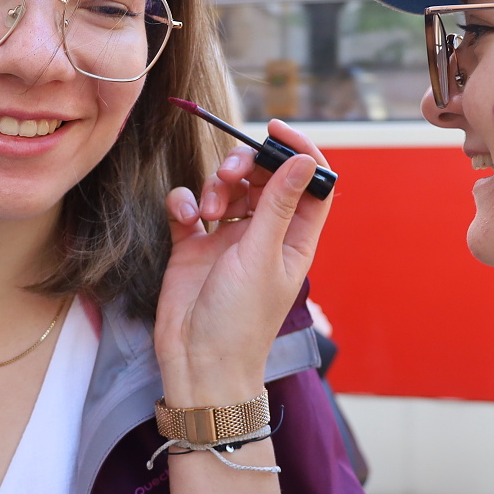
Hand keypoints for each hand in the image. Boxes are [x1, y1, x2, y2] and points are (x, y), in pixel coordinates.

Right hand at [155, 120, 332, 406]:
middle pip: (264, 178)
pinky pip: (191, 206)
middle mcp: (264, 235)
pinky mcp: (194, 246)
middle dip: (246, 166)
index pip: (309, 183)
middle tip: (230, 175)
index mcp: (295, 238)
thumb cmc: (240, 321)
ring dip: (216, 185)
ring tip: (208, 208)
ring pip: (227, 188)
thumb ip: (279, 204)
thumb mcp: (261, 256)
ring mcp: (228, 239)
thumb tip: (305, 160)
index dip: (298, 152)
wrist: (197, 363)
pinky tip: (184, 216)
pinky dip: (185, 202)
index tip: (275, 130)